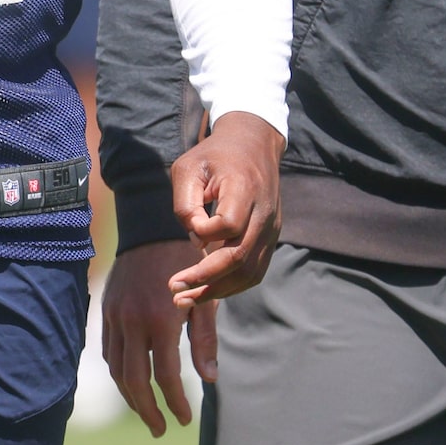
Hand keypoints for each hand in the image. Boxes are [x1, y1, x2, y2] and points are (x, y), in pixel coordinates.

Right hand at [102, 240, 205, 435]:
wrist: (151, 228)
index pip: (166, 376)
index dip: (176, 401)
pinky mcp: (106, 311)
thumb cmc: (187, 263)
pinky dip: (119, 372)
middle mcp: (133, 322)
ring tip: (147, 413)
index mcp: (161, 321)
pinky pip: (108, 351)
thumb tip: (210, 379)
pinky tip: (132, 383)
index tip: (185, 419)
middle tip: (161, 430)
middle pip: (134, 380)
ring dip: (130, 396)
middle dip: (148, 410)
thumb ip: (205, 340)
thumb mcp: (204, 300)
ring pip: (116, 369)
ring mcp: (115, 317)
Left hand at [169, 111, 283, 307]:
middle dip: (205, 279)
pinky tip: (208, 291)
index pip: (229, 223)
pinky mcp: (271, 237)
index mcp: (244, 188)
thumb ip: (186, 204)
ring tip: (187, 300)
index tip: (190, 227)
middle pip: (239, 256)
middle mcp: (264, 212)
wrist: (253, 145)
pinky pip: (255, 270)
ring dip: (218, 290)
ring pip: (250, 271)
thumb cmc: (213, 156)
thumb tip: (196, 241)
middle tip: (174, 290)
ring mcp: (271, 228)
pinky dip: (233, 285)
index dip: (205, 232)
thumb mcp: (187, 167)